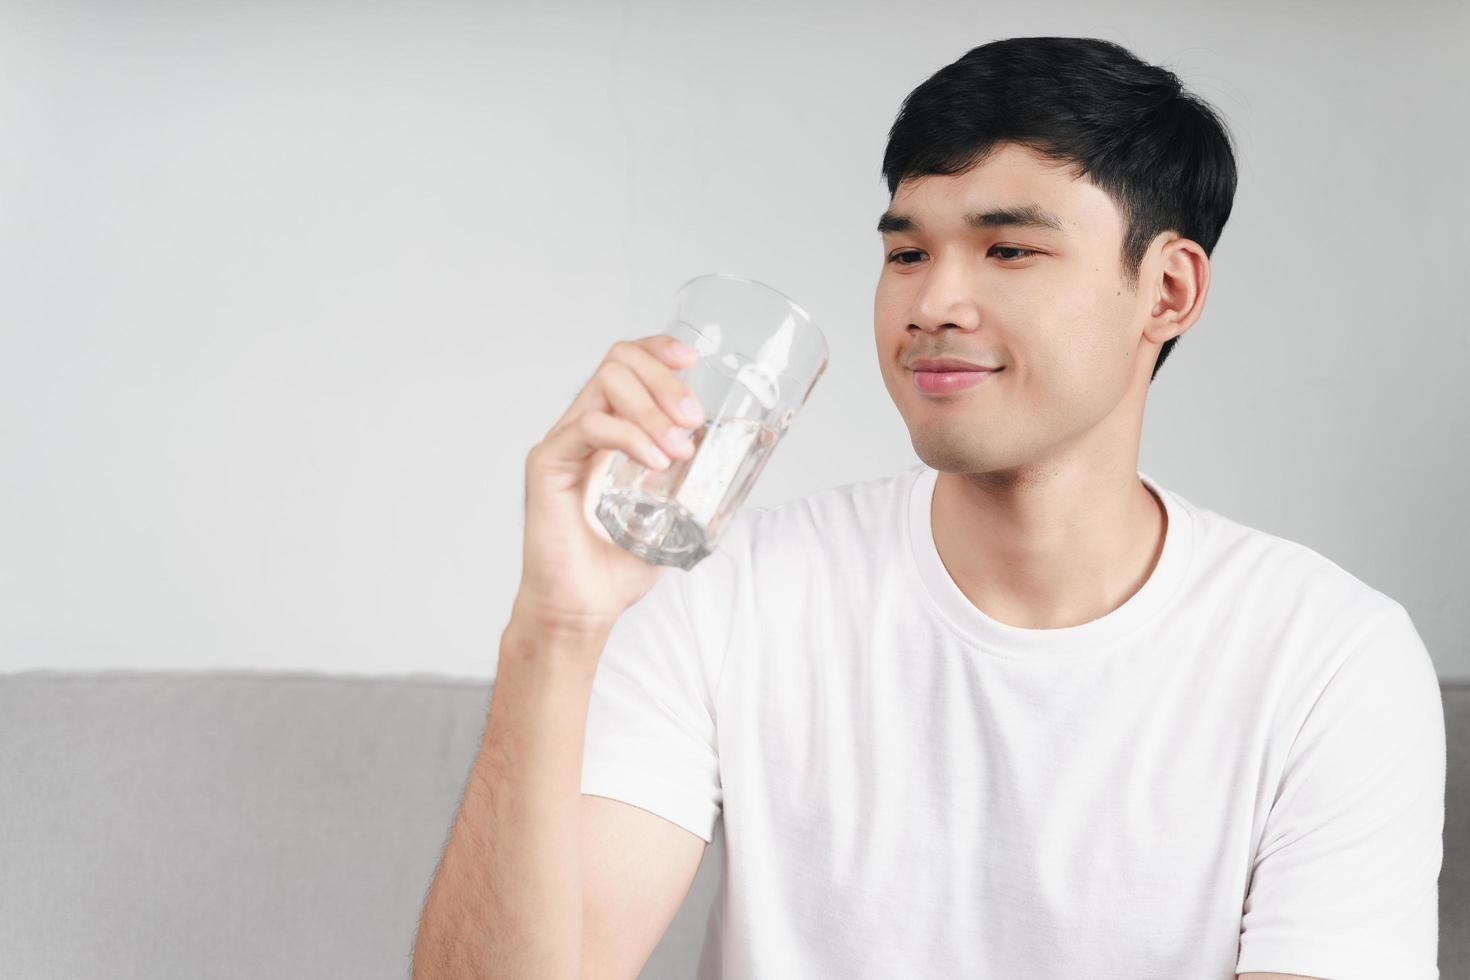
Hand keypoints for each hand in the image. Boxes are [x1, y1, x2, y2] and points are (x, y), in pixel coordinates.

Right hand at [513, 334, 705, 642]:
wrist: (584, 607)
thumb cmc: (621, 565)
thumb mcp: (675, 513)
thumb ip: (697, 481)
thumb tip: (745, 458)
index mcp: (608, 429)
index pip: (626, 364)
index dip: (658, 350)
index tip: (692, 359)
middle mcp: (582, 427)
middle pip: (618, 362)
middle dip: (665, 380)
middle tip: (694, 419)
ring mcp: (562, 442)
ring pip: (606, 384)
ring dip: (653, 409)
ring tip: (679, 449)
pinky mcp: (547, 463)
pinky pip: (590, 425)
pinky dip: (630, 437)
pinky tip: (657, 463)